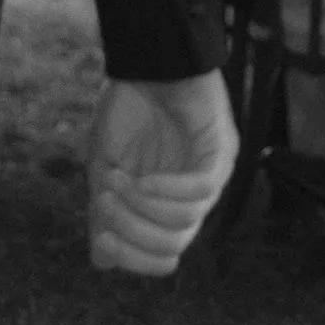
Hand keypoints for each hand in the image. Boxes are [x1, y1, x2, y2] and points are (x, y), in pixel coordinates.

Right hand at [86, 72, 238, 275]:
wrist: (146, 63)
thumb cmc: (129, 110)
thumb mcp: (106, 167)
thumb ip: (106, 213)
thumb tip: (102, 262)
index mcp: (168, 204)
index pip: (163, 255)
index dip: (133, 257)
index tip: (102, 239)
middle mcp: (194, 197)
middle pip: (174, 246)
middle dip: (133, 232)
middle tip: (104, 204)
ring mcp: (211, 175)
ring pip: (187, 222)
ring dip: (142, 207)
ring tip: (117, 181)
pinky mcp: (222, 152)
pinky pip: (203, 191)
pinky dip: (167, 191)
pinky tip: (144, 178)